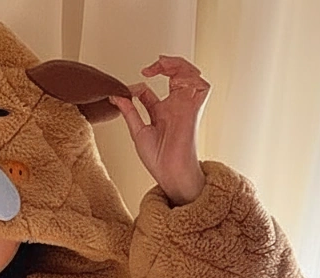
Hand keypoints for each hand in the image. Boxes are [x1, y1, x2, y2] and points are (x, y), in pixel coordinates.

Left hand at [111, 55, 208, 205]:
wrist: (168, 171)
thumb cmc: (157, 158)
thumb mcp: (137, 130)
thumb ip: (129, 111)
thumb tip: (117, 95)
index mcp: (161, 111)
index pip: (152, 88)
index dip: (140, 85)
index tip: (129, 89)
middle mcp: (175, 106)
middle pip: (176, 74)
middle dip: (166, 63)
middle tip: (152, 66)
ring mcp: (185, 106)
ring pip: (191, 74)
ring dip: (178, 65)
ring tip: (163, 64)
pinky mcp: (195, 109)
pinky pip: (202, 86)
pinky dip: (191, 77)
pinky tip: (176, 79)